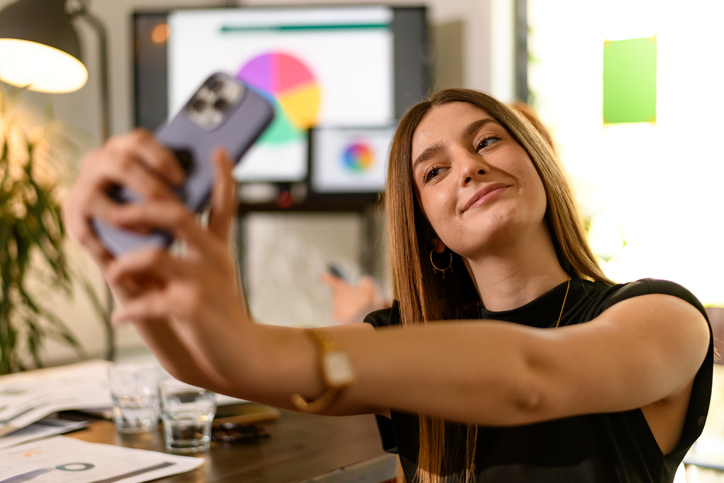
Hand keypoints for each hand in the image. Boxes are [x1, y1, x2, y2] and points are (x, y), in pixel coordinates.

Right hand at [63, 129, 184, 302]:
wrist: (143, 259)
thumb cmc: (163, 220)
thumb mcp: (176, 199)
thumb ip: (185, 182)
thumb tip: (216, 163)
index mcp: (125, 150)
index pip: (139, 140)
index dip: (161, 158)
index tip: (182, 180)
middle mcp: (99, 163)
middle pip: (120, 163)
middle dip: (149, 187)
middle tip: (172, 208)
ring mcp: (83, 189)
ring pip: (99, 196)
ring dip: (127, 215)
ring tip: (151, 231)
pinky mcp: (74, 218)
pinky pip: (87, 230)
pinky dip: (108, 243)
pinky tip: (126, 254)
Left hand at [103, 148, 247, 330]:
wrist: (242, 354)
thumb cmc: (221, 314)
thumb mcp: (218, 276)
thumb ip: (198, 253)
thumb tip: (155, 239)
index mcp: (217, 248)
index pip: (223, 204)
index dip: (223, 176)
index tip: (220, 150)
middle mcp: (212, 258)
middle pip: (176, 215)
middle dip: (141, 209)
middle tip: (117, 213)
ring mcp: (202, 281)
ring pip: (153, 255)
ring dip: (124, 264)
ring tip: (113, 274)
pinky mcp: (190, 308)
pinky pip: (146, 301)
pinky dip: (127, 310)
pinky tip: (118, 318)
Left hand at [320, 273, 385, 323]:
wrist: (363, 320)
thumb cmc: (365, 302)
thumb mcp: (369, 289)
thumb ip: (365, 282)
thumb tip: (363, 281)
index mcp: (342, 288)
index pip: (332, 281)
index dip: (326, 278)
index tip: (321, 276)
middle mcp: (337, 298)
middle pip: (338, 294)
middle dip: (344, 296)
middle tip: (356, 298)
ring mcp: (336, 308)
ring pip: (339, 305)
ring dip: (344, 305)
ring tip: (356, 308)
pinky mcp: (338, 318)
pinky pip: (339, 315)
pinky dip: (344, 314)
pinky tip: (352, 315)